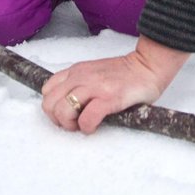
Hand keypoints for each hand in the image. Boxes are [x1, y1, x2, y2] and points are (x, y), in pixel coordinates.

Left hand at [41, 36, 189, 132]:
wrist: (148, 66)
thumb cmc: (124, 74)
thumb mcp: (92, 72)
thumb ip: (78, 82)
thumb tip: (66, 103)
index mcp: (76, 71)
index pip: (47, 91)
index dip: (53, 107)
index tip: (66, 114)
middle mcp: (81, 77)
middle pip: (49, 104)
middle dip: (58, 119)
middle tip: (74, 123)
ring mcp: (94, 87)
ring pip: (62, 110)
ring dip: (70, 125)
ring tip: (83, 125)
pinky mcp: (109, 98)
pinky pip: (86, 118)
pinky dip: (87, 127)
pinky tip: (95, 125)